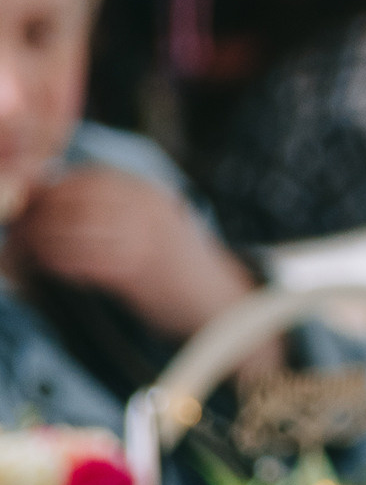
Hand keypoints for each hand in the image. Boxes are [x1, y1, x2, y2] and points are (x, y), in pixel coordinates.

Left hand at [10, 167, 254, 339]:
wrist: (225, 306)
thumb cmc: (175, 273)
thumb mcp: (146, 228)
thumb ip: (104, 216)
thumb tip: (39, 218)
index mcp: (143, 190)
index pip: (78, 178)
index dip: (42, 193)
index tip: (20, 213)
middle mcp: (143, 204)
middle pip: (68, 199)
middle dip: (31, 218)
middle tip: (12, 238)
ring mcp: (143, 233)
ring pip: (70, 227)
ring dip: (35, 242)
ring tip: (16, 257)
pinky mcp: (140, 267)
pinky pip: (83, 258)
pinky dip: (55, 263)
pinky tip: (42, 270)